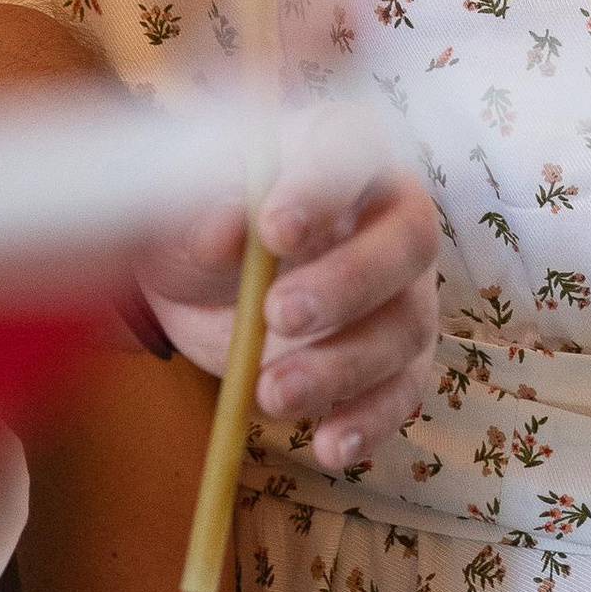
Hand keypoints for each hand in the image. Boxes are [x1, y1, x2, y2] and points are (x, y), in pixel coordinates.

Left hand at [138, 167, 440, 471]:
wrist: (197, 281)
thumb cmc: (201, 214)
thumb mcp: (182, 198)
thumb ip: (201, 204)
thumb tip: (219, 230)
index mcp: (339, 146)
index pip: (352, 150)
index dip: (321, 188)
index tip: (272, 230)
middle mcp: (389, 213)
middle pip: (407, 240)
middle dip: (347, 283)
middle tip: (277, 314)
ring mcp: (403, 291)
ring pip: (404, 327)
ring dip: (341, 366)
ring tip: (270, 393)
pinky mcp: (396, 361)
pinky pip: (401, 393)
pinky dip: (368, 423)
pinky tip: (328, 445)